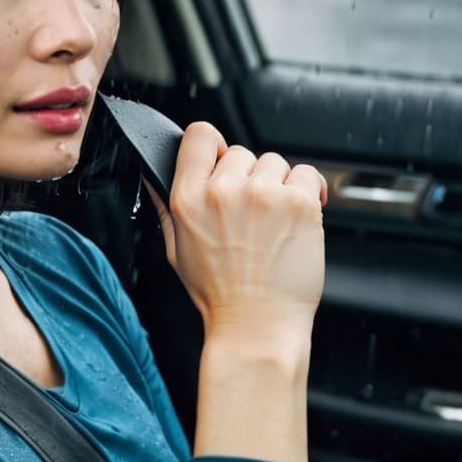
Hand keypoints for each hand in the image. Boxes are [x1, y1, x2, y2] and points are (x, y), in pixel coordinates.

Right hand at [146, 122, 326, 351]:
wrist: (257, 326)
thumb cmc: (219, 294)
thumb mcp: (176, 249)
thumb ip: (166, 206)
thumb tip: (153, 174)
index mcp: (189, 199)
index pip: (199, 135)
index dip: (213, 146)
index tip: (223, 161)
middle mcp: (223, 192)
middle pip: (240, 152)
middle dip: (247, 177)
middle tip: (250, 214)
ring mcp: (263, 195)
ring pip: (275, 162)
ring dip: (277, 185)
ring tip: (273, 222)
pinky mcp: (299, 204)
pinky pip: (308, 175)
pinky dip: (308, 191)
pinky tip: (298, 216)